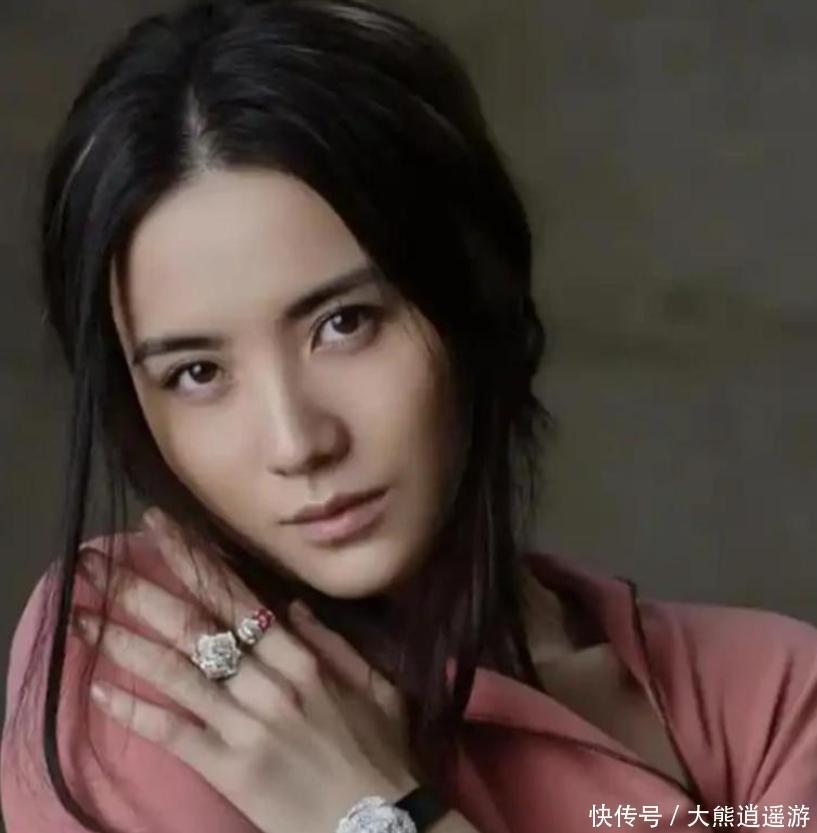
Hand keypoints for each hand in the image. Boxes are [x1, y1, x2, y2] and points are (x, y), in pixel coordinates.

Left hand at [72, 509, 418, 832]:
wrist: (378, 823)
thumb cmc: (379, 749)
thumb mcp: (374, 684)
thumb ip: (333, 640)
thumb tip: (291, 603)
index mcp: (301, 657)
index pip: (235, 596)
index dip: (192, 560)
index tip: (156, 527)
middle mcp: (267, 682)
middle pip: (195, 627)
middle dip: (143, 590)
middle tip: (96, 563)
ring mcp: (244, 725)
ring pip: (176, 673)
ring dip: (124, 642)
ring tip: (81, 615)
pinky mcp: (227, 768)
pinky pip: (173, 734)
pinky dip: (135, 712)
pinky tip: (98, 689)